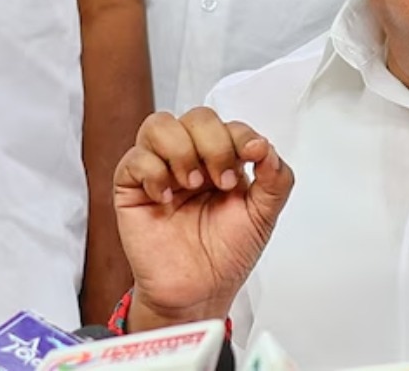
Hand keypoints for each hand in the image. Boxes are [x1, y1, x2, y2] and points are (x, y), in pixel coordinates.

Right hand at [113, 108, 294, 330]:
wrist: (199, 291)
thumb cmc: (227, 254)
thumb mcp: (263, 216)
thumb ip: (276, 179)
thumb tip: (266, 147)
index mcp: (223, 160)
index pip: (229, 125)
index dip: (241, 136)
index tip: (253, 155)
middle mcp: (191, 158)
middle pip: (197, 117)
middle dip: (214, 144)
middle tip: (223, 181)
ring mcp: (160, 170)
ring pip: (159, 124)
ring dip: (181, 150)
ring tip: (193, 184)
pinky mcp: (132, 188)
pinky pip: (134, 159)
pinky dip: (153, 173)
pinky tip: (166, 199)